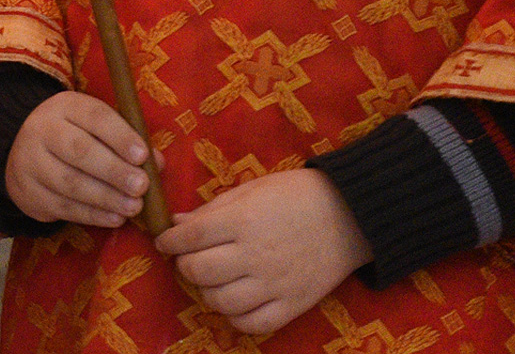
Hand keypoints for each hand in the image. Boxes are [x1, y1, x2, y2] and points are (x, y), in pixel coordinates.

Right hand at [5, 91, 157, 228]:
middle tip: (141, 186)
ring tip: (134, 206)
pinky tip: (115, 218)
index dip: (120, 136)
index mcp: (65, 107)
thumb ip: (127, 141)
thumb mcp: (96, 127)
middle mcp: (42, 130)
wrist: (23, 151)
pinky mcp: (29, 193)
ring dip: (106, 197)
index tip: (143, 156)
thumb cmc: (74, 136)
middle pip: (78, 150)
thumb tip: (156, 164)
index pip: (94, 116)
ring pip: (70, 183)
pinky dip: (93, 215)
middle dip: (114, 170)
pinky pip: (63, 207)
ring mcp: (30, 163)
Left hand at [155, 168, 372, 338]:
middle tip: (188, 259)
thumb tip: (177, 222)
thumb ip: (213, 208)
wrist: (349, 214)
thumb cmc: (296, 195)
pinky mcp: (293, 304)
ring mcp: (275, 283)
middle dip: (185, 265)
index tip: (165, 242)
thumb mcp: (252, 189)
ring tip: (210, 280)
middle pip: (200, 271)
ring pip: (221, 301)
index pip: (191, 237)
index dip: (169, 241)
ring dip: (206, 292)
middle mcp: (256, 254)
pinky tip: (233, 302)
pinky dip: (236, 318)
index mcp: (243, 220)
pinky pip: (253, 324)